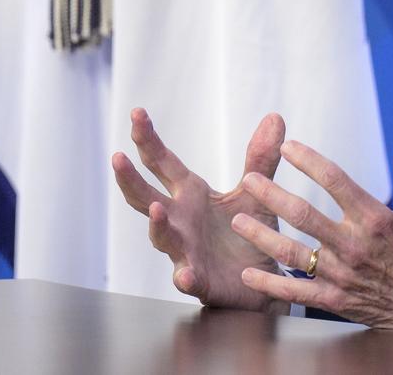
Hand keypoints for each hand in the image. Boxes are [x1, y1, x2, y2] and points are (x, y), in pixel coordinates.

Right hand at [111, 108, 288, 313]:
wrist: (261, 279)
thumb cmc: (247, 232)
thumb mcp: (255, 192)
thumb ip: (261, 158)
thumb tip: (275, 117)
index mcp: (190, 194)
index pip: (162, 162)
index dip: (148, 139)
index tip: (137, 112)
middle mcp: (179, 220)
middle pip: (145, 197)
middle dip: (130, 179)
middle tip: (117, 158)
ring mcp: (184, 250)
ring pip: (162, 237)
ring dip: (157, 224)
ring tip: (157, 209)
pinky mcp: (199, 280)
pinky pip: (187, 278)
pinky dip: (184, 276)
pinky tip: (184, 274)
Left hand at [230, 127, 392, 333]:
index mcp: (377, 218)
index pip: (335, 180)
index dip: (308, 160)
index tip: (287, 146)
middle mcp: (356, 246)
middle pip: (303, 215)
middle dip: (271, 195)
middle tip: (247, 179)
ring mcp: (345, 276)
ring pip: (293, 254)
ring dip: (262, 235)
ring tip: (238, 220)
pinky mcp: (340, 301)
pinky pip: (298, 292)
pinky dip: (272, 284)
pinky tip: (249, 272)